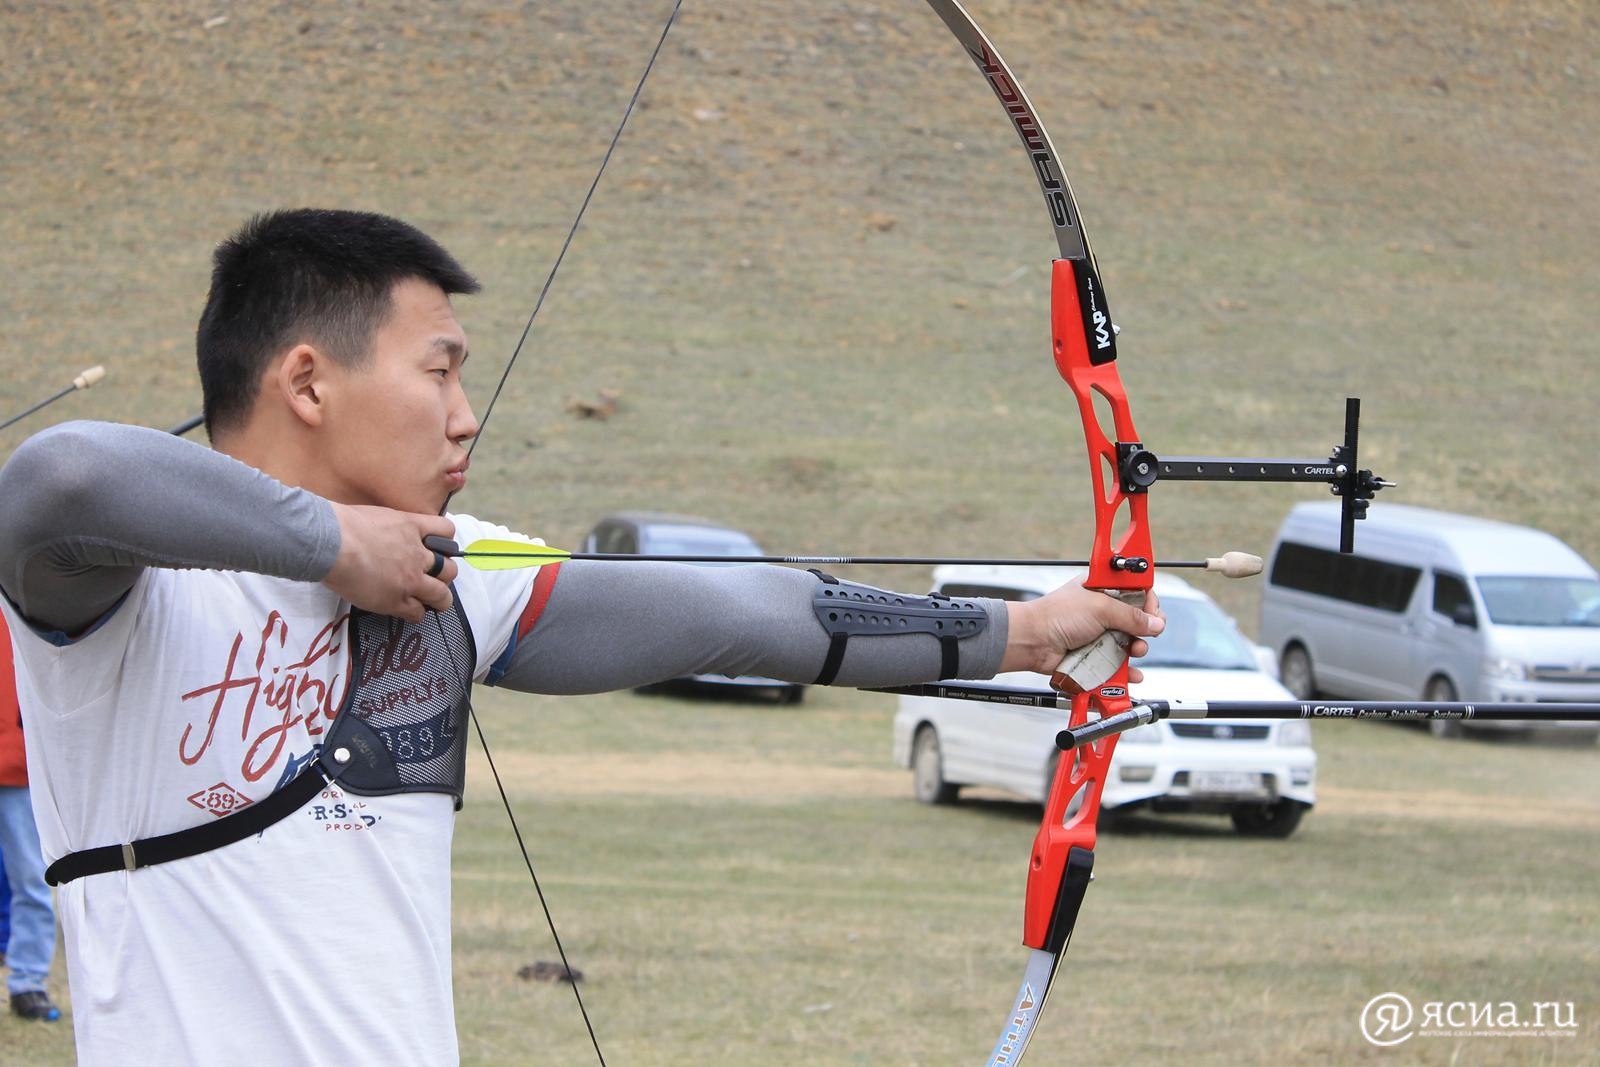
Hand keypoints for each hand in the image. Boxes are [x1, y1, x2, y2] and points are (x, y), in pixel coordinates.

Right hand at [324, 504, 457, 622]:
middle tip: (434, 578)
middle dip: (445, 574)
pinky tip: (407, 609)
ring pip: (442, 596)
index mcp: (412, 527)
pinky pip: (418, 613)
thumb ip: (390, 526)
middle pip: (450, 569)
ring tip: (431, 600)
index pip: (446, 531)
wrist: (331, 542)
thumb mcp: (376, 514)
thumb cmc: (342, 524)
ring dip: (439, 599)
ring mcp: (410, 580)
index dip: (445, 541)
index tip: (437, 548)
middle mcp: (417, 555)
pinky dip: (416, 612)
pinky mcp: (396, 601)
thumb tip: (385, 532)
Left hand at [1000, 581, 1164, 681]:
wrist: (1033, 641)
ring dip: (1138, 648)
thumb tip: (1154, 623)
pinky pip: (1117, 663)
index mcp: (1102, 588)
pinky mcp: (1094, 654)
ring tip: (1135, 650)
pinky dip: (1127, 670)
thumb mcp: (1100, 607)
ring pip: (1129, 642)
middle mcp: (1102, 609)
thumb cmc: (1055, 616)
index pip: (1135, 590)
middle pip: (1136, 619)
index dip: (1148, 600)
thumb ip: (1130, 615)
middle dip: (1146, 628)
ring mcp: (1098, 633)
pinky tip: (1133, 673)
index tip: (1154, 612)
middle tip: (1148, 633)